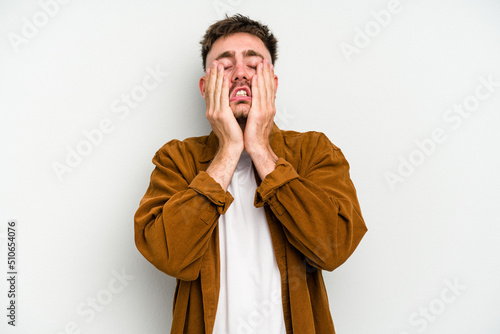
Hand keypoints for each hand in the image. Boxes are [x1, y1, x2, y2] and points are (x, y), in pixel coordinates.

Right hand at [204, 61, 243, 151]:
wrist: (232, 148)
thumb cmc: (232, 137)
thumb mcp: (227, 121)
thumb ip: (225, 111)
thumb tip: (228, 104)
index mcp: (212, 112)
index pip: (210, 93)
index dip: (211, 81)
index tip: (212, 71)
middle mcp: (211, 111)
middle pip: (211, 89)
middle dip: (212, 75)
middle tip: (214, 63)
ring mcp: (215, 112)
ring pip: (215, 90)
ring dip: (217, 76)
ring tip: (218, 66)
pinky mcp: (222, 114)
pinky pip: (222, 96)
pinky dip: (223, 85)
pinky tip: (224, 77)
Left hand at [244, 59, 278, 177]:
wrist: (257, 148)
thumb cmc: (254, 136)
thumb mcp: (257, 120)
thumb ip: (257, 109)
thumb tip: (254, 103)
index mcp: (268, 109)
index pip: (269, 89)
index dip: (268, 77)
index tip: (267, 67)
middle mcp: (269, 107)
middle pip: (269, 86)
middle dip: (267, 72)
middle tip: (266, 60)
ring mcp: (265, 110)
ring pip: (265, 89)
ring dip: (263, 75)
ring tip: (262, 63)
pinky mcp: (259, 114)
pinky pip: (258, 96)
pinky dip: (258, 86)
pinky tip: (256, 77)